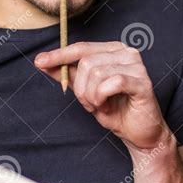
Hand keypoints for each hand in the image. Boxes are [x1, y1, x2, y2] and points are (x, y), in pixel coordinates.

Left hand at [35, 41, 169, 151]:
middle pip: (87, 62)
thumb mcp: (85, 92)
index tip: (39, 62)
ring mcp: (137, 66)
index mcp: (113, 50)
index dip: (59, 55)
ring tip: (100, 106)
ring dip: (91, 97)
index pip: (82, 48)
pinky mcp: (143, 82)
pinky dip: (103, 97)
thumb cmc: (116, 111)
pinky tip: (107, 106)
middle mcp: (127, 53)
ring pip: (97, 73)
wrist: (139, 134)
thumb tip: (42, 61)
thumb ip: (68, 75)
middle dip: (81, 88)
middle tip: (90, 104)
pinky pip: (112, 83)